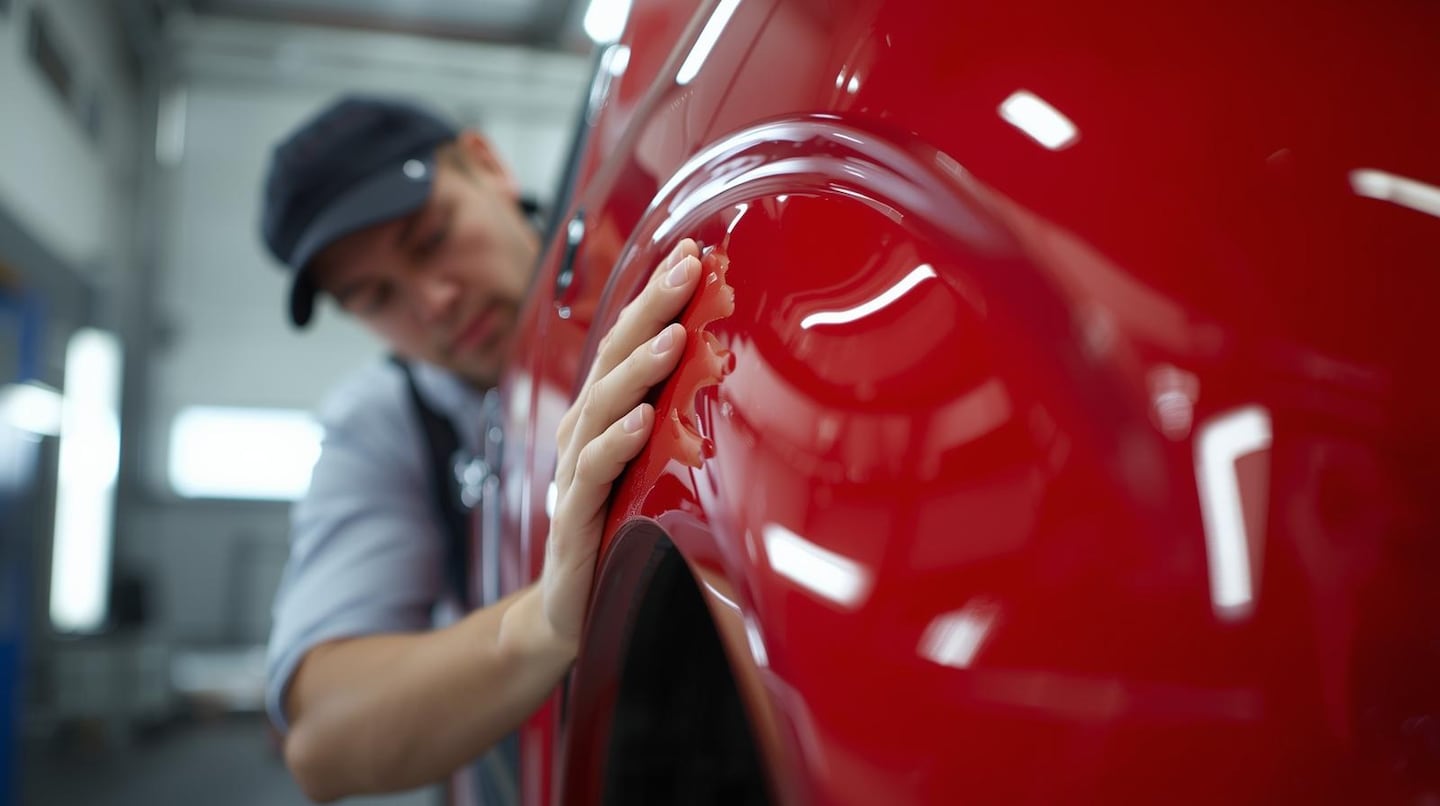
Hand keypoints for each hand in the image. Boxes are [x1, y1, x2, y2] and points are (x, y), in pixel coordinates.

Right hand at [540, 238, 701, 648]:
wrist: (570, 608)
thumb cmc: (616, 532)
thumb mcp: (653, 470)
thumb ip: (678, 425)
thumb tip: (722, 371)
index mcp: (605, 416)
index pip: (629, 344)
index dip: (657, 300)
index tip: (694, 256)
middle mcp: (585, 433)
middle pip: (615, 359)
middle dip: (652, 311)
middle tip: (690, 270)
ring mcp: (576, 473)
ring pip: (604, 406)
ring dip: (641, 368)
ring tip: (675, 337)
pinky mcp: (574, 517)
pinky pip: (596, 472)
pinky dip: (617, 443)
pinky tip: (642, 421)